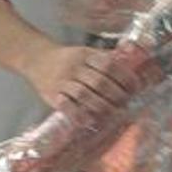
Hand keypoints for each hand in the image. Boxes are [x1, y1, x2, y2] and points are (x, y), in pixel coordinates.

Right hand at [23, 45, 139, 125]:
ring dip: (102, 106)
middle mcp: (74, 66)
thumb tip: (131, 55)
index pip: (109, 65)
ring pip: (85, 94)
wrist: (36, 58)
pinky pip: (66, 106)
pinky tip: (90, 120)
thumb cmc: (67, 58)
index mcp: (85, 55)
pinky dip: (79, 114)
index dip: (124, 77)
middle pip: (99, 81)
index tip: (135, 87)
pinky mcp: (52, 94)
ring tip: (113, 113)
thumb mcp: (85, 51)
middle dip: (116, 94)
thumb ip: (105, 56)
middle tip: (126, 102)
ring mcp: (62, 81)